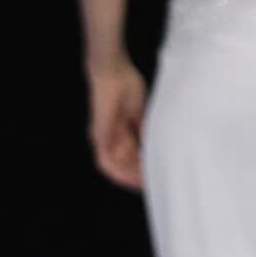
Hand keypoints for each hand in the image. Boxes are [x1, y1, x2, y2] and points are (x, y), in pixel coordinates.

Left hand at [88, 58, 148, 189]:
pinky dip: (118, 171)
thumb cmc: (126, 85)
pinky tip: (130, 178)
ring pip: (114, 167)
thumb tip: (157, 147)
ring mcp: (102, 138)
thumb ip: (146, 130)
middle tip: (154, 185)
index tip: (157, 177)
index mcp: (120, 133)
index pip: (131, 157)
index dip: (142, 169)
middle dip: (138, 177)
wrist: (113, 71)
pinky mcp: (99, 135)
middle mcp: (109, 139)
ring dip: (129, 178)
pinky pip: (105, 160)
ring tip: (144, 185)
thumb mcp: (142, 112)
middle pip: (123, 165)